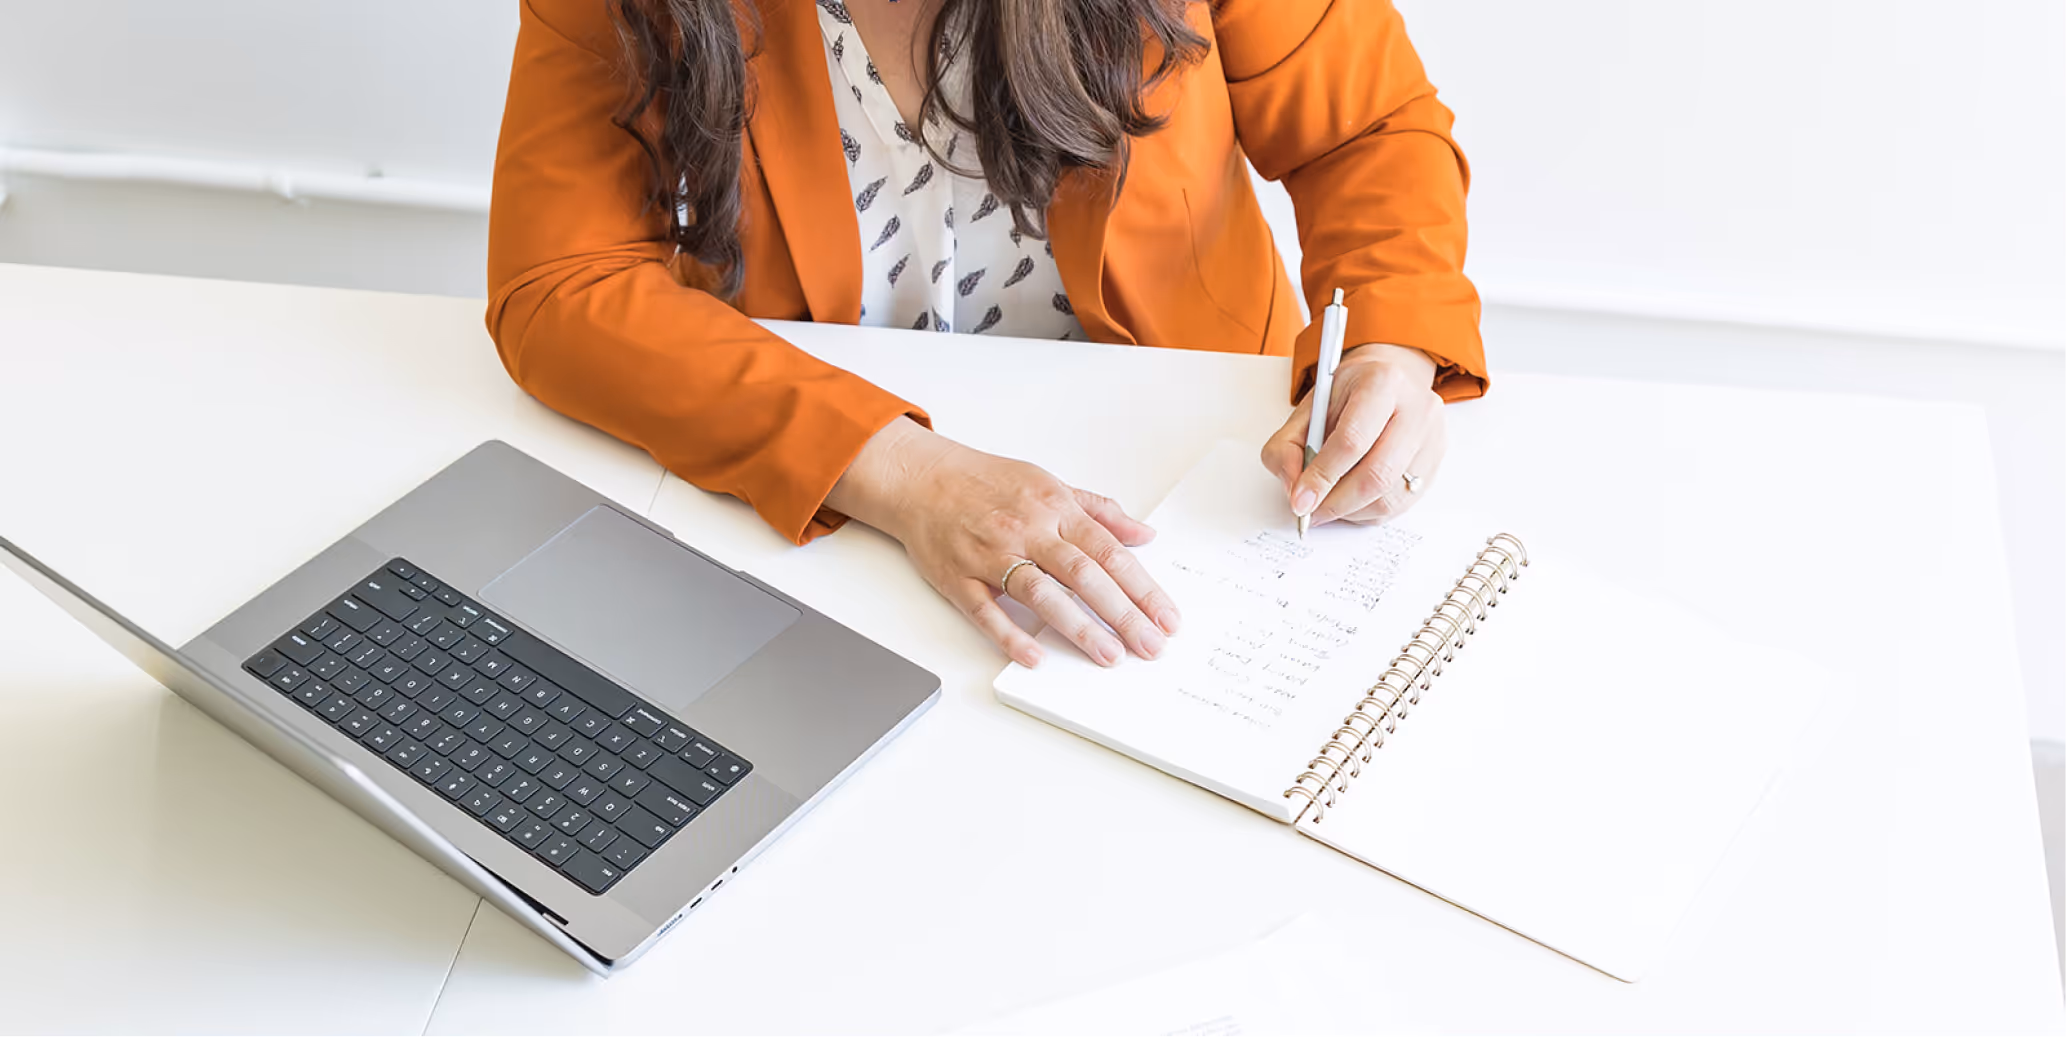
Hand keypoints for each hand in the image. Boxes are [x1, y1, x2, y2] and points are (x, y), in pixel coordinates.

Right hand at [826, 419, 1180, 667]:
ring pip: (1040, 593)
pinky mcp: (958, 577)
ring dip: (1077, 627)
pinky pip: (986, 610)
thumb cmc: (986, 482)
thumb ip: (1098, 512)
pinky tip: (1034, 656)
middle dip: (1122, 614)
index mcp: (1054, 508)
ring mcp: (991, 554)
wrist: (921, 478)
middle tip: (1149, 646)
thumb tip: (1143, 534)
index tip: (1166, 617)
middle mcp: (1027, 529)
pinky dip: (1010, 634)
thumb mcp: (1050, 484)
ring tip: (1108, 655)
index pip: (1109, 552)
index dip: (1142, 587)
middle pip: (1083, 575)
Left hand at [1261, 343, 1446, 526]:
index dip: (1322, 476)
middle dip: (1337, 502)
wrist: (1388, 381)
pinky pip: (1400, 505)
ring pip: (1390, 497)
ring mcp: (1432, 438)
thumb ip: (1287, 447)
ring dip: (1351, 512)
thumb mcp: (1308, 408)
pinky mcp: (1435, 464)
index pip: (1352, 440)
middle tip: (1311, 512)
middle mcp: (1417, 409)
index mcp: (1382, 382)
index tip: (1301, 500)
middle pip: (1376, 475)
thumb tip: (1295, 493)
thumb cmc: (1348, 395)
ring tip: (1328, 505)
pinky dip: (1368, 512)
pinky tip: (1351, 502)